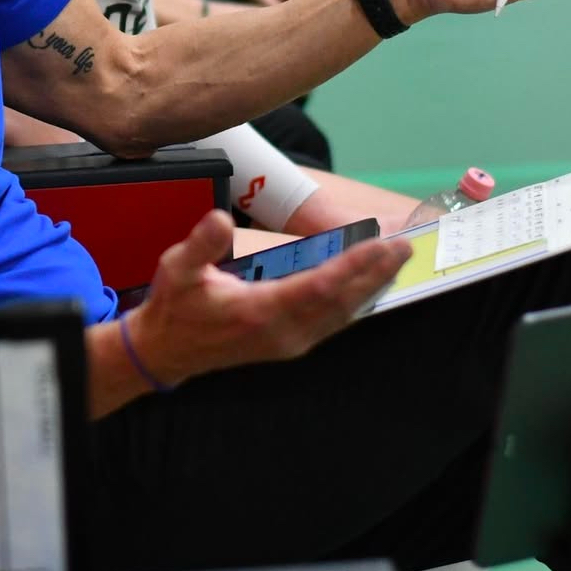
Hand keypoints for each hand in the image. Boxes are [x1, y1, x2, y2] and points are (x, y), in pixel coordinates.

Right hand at [123, 210, 410, 386]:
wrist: (166, 352)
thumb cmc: (174, 307)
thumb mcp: (177, 269)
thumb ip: (200, 244)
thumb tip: (221, 218)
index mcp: (259, 310)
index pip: (319, 286)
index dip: (353, 266)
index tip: (379, 245)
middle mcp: (282, 331)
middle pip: (341, 303)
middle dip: (375, 274)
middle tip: (404, 248)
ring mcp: (288, 342)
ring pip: (342, 316)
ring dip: (371, 288)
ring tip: (394, 263)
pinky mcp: (290, 344)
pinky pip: (332, 323)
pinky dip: (356, 302)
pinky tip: (368, 287)